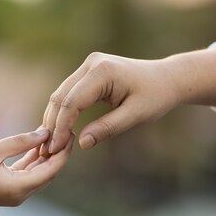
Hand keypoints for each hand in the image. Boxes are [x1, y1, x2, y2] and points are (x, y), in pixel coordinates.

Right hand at [0, 128, 73, 207]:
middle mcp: (20, 195)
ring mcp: (14, 194)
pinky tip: (37, 142)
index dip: (64, 150)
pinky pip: (26, 174)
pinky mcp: (6, 190)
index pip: (52, 169)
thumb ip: (21, 141)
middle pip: (49, 172)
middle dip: (59, 151)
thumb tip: (46, 132)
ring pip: (38, 173)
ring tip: (55, 132)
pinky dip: (32, 160)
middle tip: (68, 128)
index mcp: (19, 188)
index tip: (72, 131)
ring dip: (46, 155)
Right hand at [40, 52, 181, 155]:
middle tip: (47, 151)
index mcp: (103, 71)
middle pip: (61, 96)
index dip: (62, 127)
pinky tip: (59, 131)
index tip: (56, 150)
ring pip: (61, 94)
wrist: (167, 78)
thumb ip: (108, 128)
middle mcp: (92, 63)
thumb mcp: (135, 115)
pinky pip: (70, 92)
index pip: (72, 102)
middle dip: (53, 125)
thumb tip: (82, 144)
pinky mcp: (89, 71)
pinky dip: (63, 111)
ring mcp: (89, 65)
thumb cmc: (156, 96)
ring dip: (54, 119)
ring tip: (50, 145)